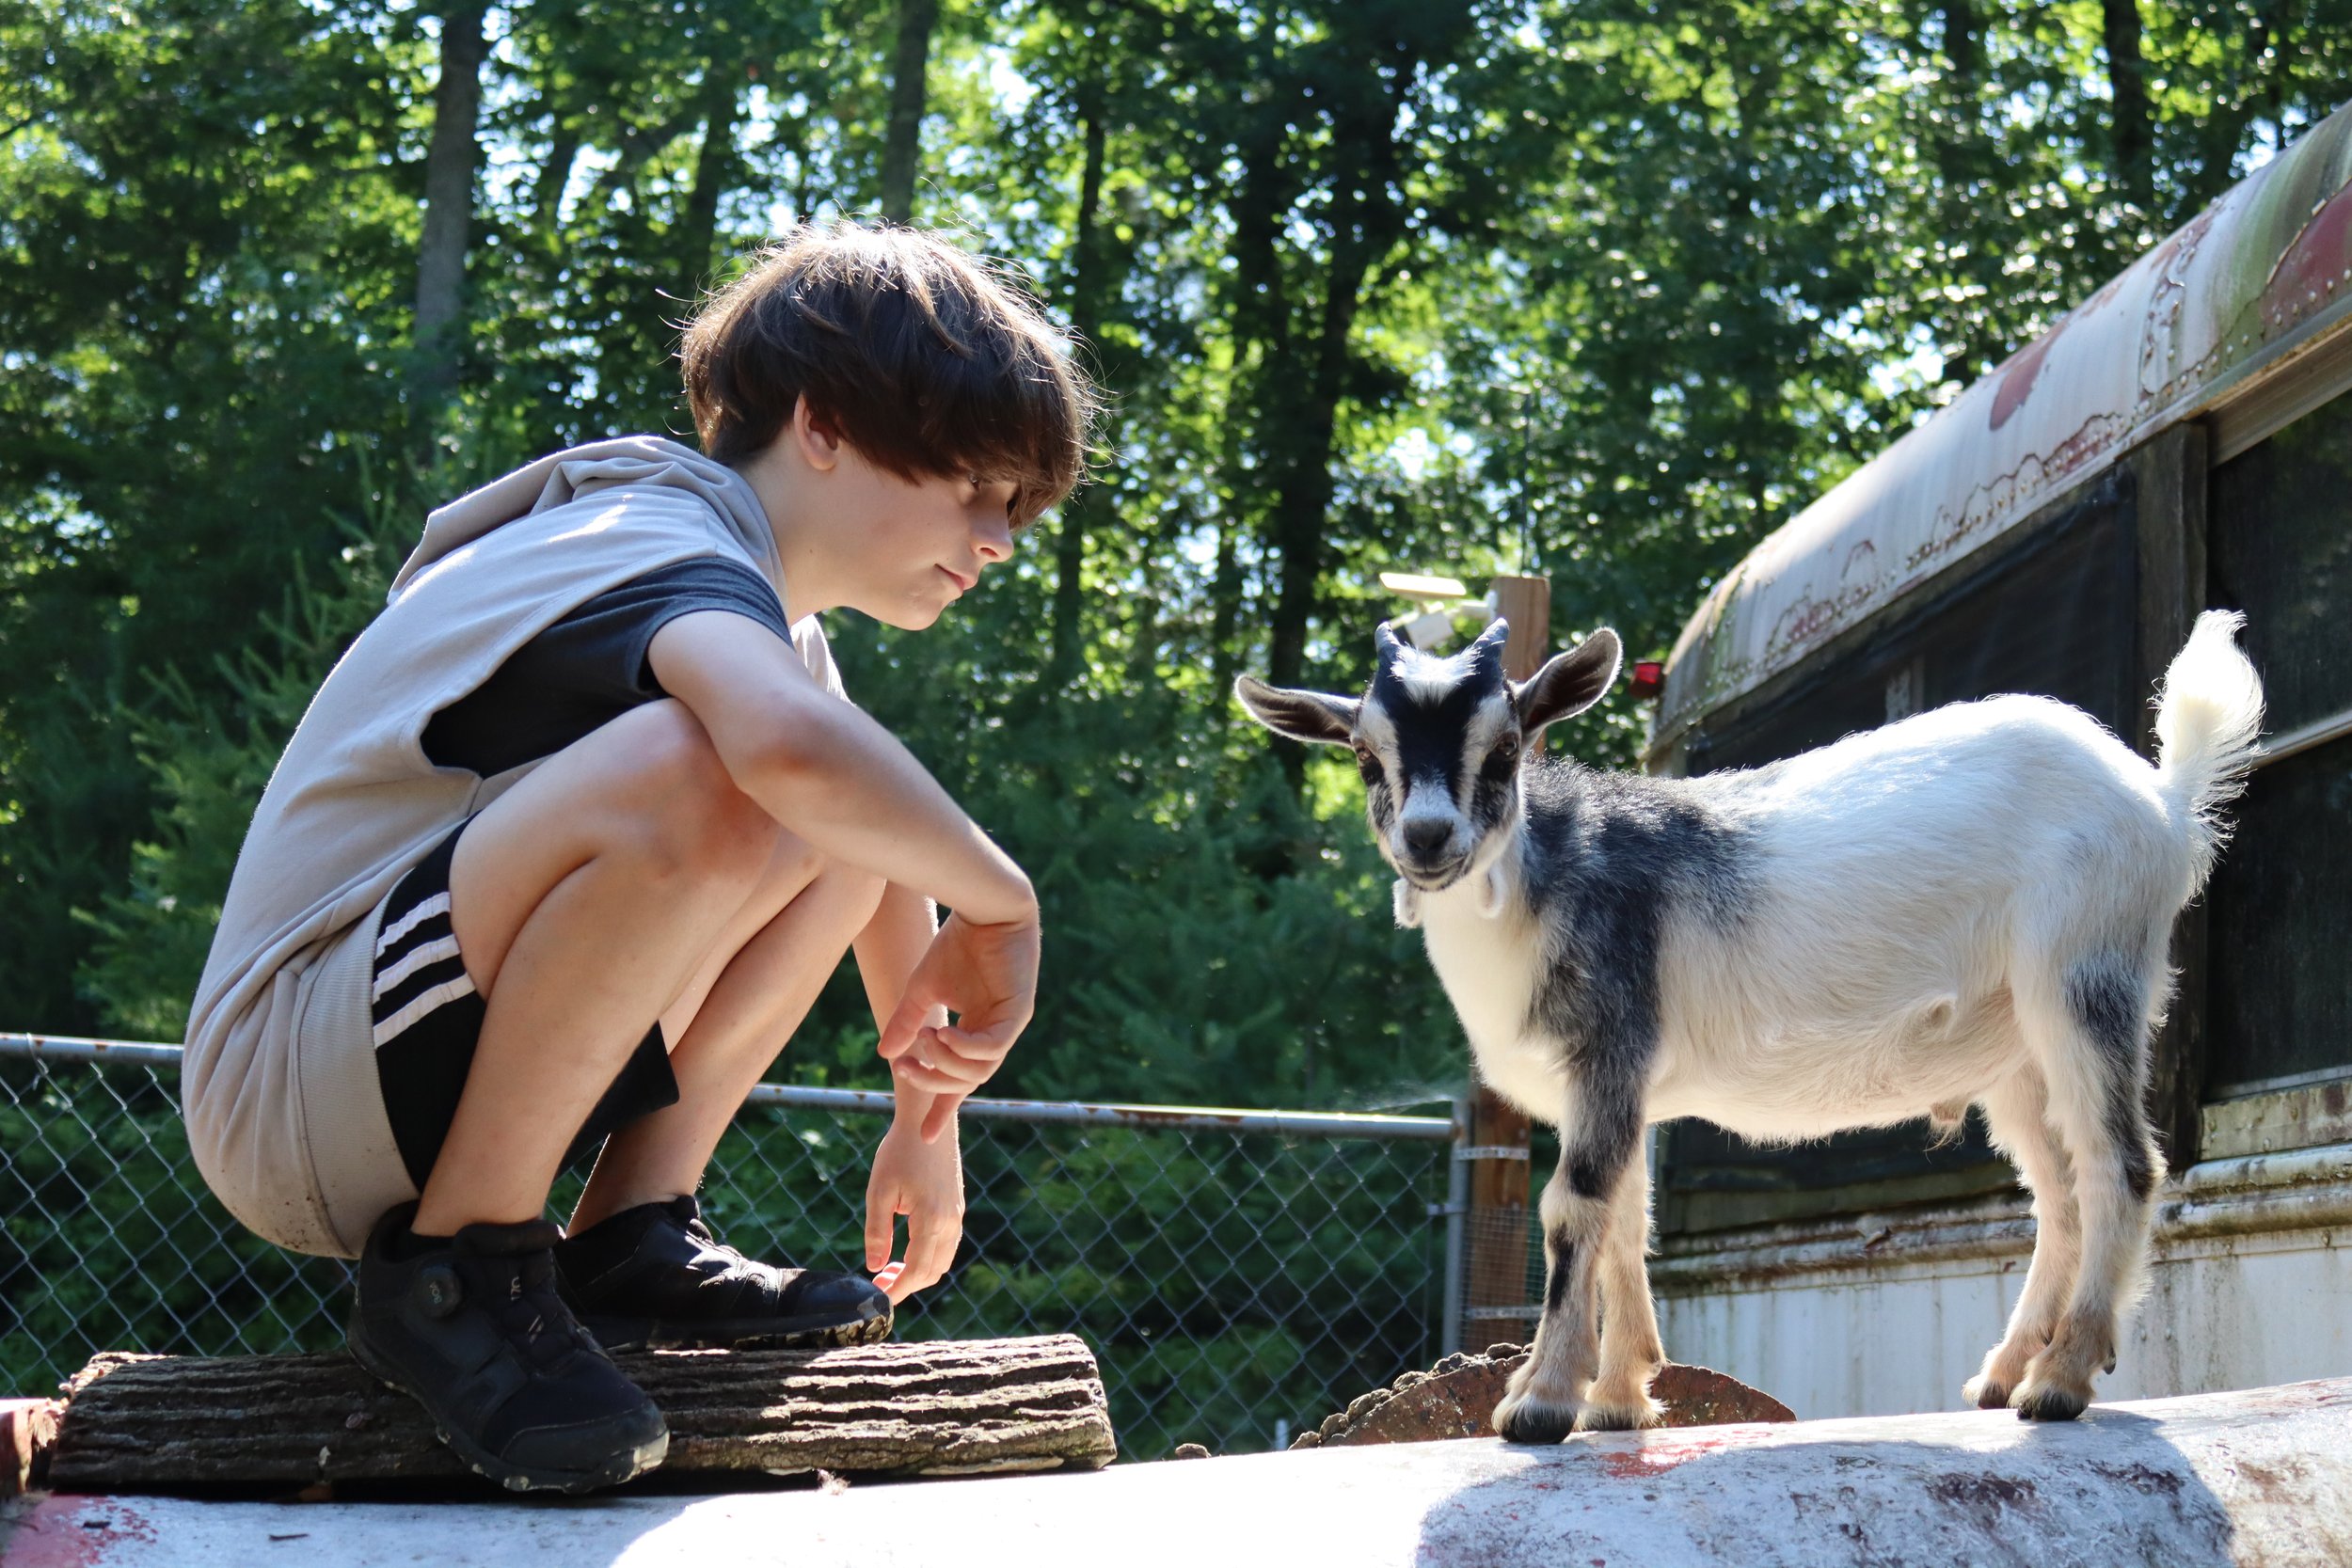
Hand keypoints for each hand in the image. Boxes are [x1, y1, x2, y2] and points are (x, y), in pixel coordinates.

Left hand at [864, 1117, 963, 1302]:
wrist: (927, 1122)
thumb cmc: (899, 1153)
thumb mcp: (879, 1191)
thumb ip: (876, 1232)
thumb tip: (875, 1267)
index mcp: (932, 1219)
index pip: (917, 1270)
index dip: (898, 1290)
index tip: (879, 1299)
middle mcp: (950, 1221)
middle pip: (933, 1271)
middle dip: (907, 1285)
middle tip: (879, 1285)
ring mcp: (957, 1215)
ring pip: (942, 1260)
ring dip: (918, 1272)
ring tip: (889, 1270)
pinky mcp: (956, 1207)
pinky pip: (946, 1245)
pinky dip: (928, 1257)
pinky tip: (905, 1250)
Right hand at [877, 909, 1038, 1140]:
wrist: (983, 906)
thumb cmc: (956, 944)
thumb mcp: (922, 989)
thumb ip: (906, 1022)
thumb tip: (886, 1056)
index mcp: (976, 1032)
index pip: (960, 1080)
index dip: (942, 1107)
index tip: (925, 1138)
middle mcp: (995, 1034)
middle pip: (968, 1079)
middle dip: (934, 1081)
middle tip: (905, 1070)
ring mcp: (1010, 1024)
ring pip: (981, 1068)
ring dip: (947, 1062)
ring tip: (924, 1040)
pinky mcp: (1019, 1011)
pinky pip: (995, 1045)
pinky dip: (968, 1048)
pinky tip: (944, 1035)